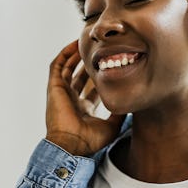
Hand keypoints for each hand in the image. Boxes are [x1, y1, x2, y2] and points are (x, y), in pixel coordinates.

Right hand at [45, 40, 124, 155]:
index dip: (100, 76)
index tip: (110, 66)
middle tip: (99, 50)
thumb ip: (120, 113)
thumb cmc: (90, 141)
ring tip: (87, 43)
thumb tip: (132, 103)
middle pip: (79, 75)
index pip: (91, 88)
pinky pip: (58, 65)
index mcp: (83, 109)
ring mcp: (61, 93)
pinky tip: (75, 45)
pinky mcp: (54, 87)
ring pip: (67, 67)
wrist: (72, 144)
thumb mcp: (112, 125)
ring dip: (76, 55)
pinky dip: (65, 54)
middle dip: (88, 63)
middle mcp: (71, 99)